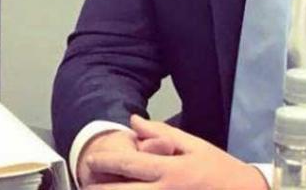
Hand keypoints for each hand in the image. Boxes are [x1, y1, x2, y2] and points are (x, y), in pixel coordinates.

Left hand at [82, 114, 268, 189]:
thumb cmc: (220, 170)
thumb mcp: (194, 145)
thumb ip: (162, 134)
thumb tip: (133, 122)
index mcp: (172, 170)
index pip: (130, 165)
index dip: (106, 162)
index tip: (90, 161)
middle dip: (100, 189)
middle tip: (85, 183)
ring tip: (95, 189)